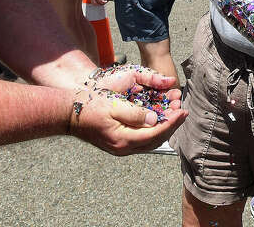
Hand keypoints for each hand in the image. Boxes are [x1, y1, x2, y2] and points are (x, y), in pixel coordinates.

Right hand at [68, 66, 186, 153]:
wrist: (69, 114)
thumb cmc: (90, 106)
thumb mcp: (113, 105)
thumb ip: (135, 114)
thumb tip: (155, 119)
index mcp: (123, 139)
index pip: (156, 133)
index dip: (172, 122)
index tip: (183, 110)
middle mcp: (124, 147)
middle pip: (156, 139)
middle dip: (171, 125)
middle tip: (182, 111)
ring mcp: (121, 147)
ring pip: (150, 141)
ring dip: (164, 128)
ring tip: (174, 114)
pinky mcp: (119, 143)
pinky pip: (142, 139)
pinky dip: (153, 130)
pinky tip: (158, 119)